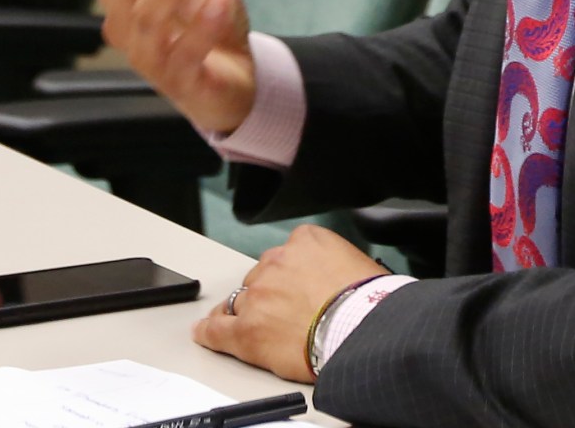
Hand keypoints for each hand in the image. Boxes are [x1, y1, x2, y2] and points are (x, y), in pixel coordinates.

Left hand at [191, 225, 385, 381]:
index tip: (295, 286)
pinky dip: (209, 332)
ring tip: (248, 324)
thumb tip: (339, 278)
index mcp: (305, 241)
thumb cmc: (370, 304)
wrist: (362, 331)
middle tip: (284, 313)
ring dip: (244, 311)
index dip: (290, 274)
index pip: (288, 253)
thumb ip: (334, 263)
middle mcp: (276, 263)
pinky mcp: (246, 330)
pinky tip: (204, 333)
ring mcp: (258, 296)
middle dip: (269, 293)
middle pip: (262, 276)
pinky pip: (218, 330)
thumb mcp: (359, 263)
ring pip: (239, 301)